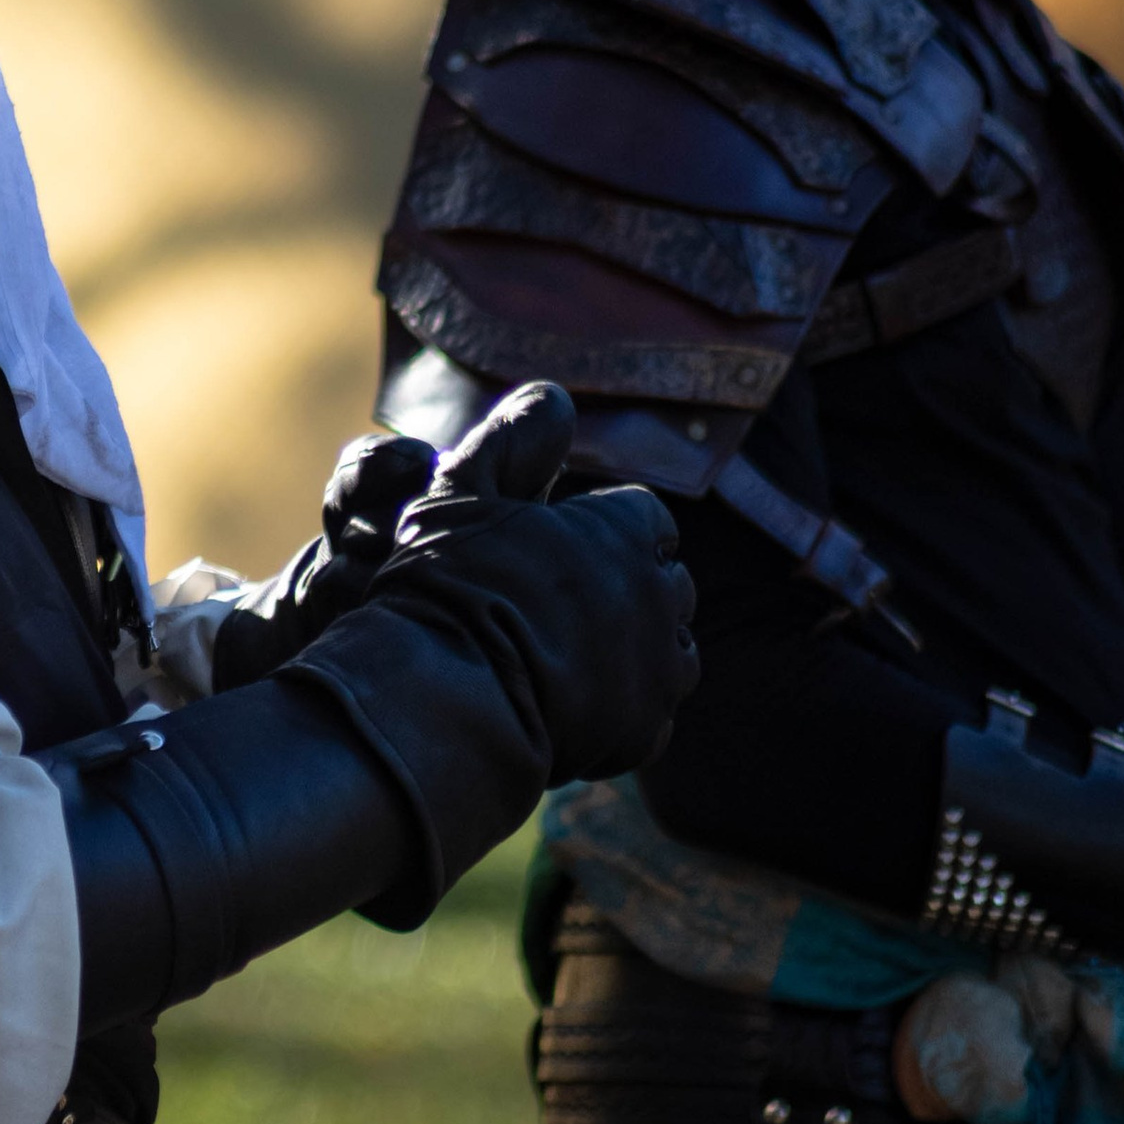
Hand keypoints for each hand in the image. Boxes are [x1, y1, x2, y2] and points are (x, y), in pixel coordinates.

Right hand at [384, 381, 698, 783]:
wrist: (450, 699)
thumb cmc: (450, 586)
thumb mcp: (461, 492)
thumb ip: (511, 440)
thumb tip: (554, 392)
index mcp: (625, 531)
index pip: (647, 520)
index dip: (606, 534)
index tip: (568, 550)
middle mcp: (660, 595)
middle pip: (668, 586)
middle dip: (631, 592)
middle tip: (566, 609)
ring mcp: (660, 667)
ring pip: (673, 652)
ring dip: (639, 651)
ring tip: (578, 660)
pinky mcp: (649, 731)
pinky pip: (652, 716)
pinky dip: (625, 713)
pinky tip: (577, 710)